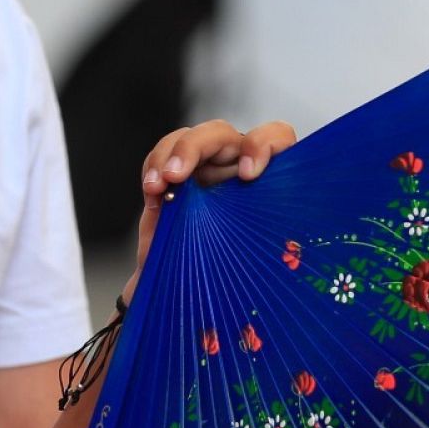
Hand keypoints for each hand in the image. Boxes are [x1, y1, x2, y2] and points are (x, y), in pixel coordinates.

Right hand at [121, 120, 297, 301]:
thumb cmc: (234, 278)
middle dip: (195, 146)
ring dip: (169, 154)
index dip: (264, 146)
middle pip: (221, 134)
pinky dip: (154, 167)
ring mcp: (206, 171)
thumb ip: (255, 247)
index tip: (247, 175)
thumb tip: (262, 252)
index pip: (276, 140)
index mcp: (268, 184)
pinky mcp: (177, 179)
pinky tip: (152, 190)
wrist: (194, 293)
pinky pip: (163, 156)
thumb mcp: (252, 264)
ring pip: (189, 139)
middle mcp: (237, 170)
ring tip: (156, 185)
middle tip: (176, 176)